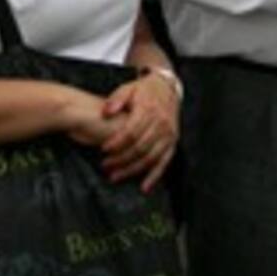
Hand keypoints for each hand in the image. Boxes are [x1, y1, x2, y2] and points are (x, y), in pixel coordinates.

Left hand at [99, 70, 179, 192]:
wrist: (166, 88)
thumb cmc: (144, 91)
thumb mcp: (128, 88)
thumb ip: (116, 99)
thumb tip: (106, 111)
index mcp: (149, 110)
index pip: (131, 131)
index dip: (116, 142)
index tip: (103, 149)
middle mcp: (161, 123)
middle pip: (140, 147)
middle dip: (121, 159)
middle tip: (105, 165)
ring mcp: (169, 134)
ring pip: (150, 158)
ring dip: (132, 170)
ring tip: (115, 176)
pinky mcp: (173, 142)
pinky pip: (165, 162)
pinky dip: (155, 176)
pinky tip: (144, 187)